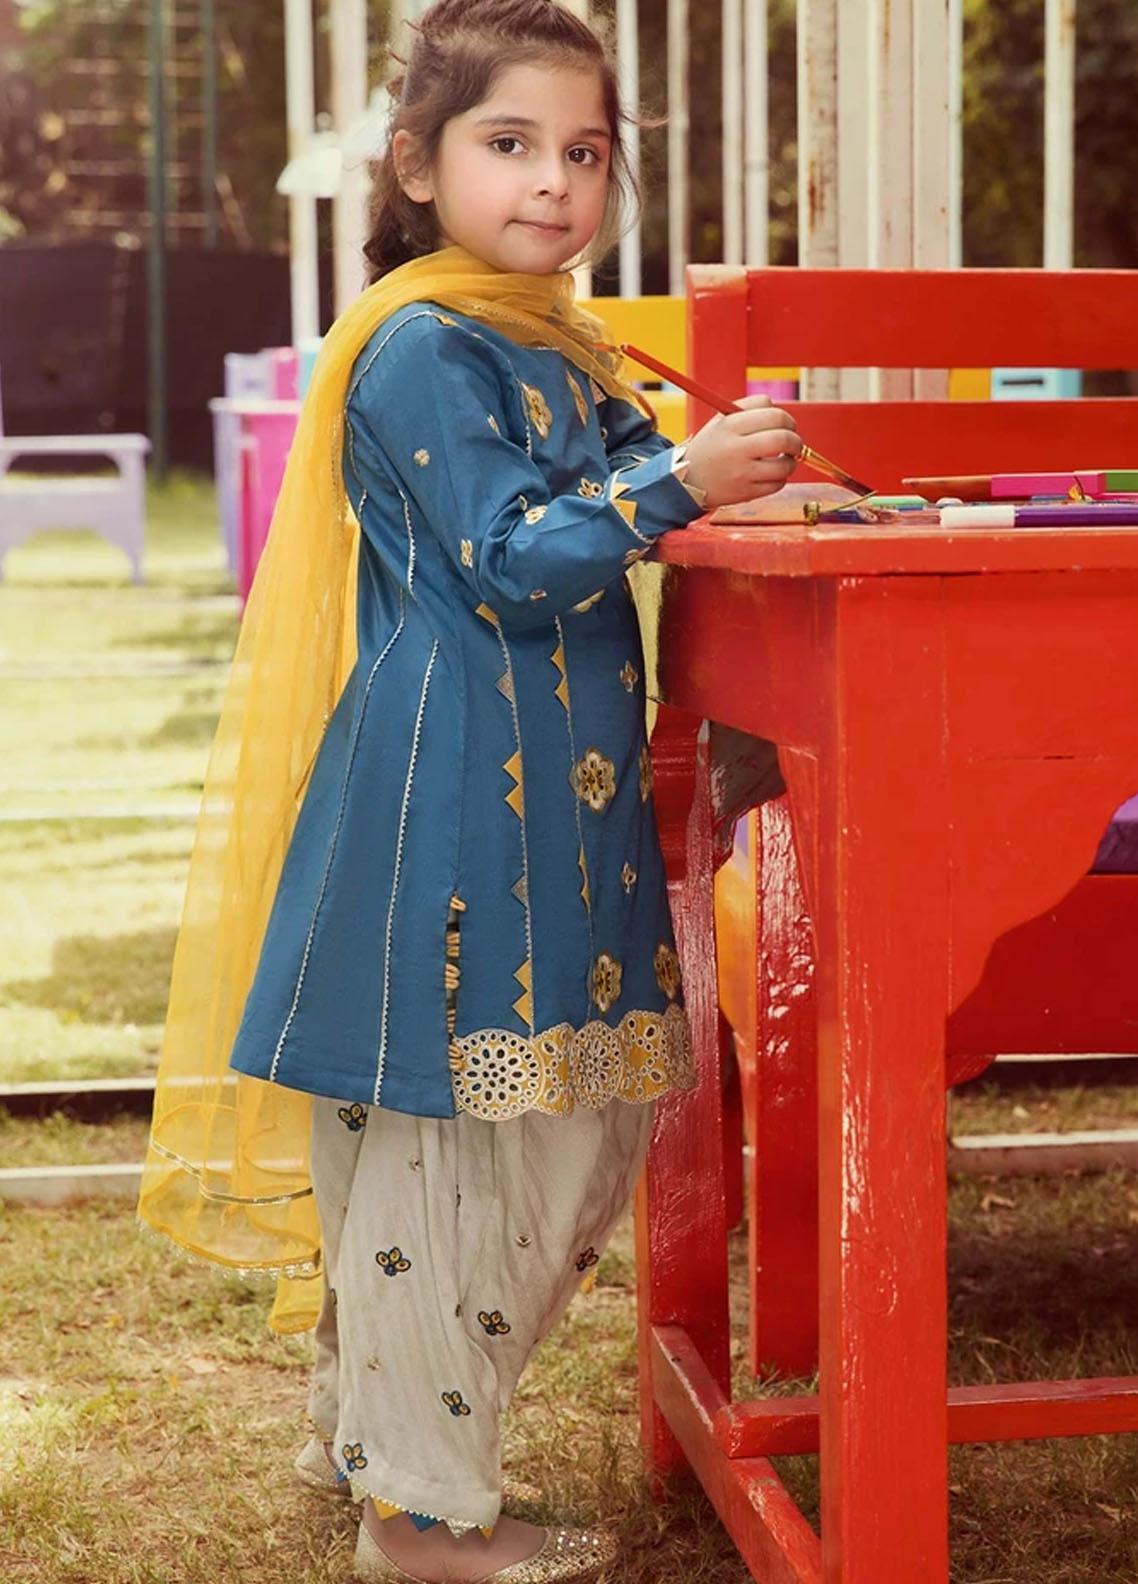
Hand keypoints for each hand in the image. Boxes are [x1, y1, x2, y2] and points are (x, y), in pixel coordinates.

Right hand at [684, 395, 801, 507]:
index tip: (786, 425)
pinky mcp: (745, 492)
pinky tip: (771, 474)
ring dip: (791, 462)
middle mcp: (736, 448)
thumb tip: (784, 418)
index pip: (773, 414)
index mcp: (730, 426)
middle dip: (796, 441)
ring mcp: (741, 473)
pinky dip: (780, 478)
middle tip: (793, 443)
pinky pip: (777, 484)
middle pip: (783, 438)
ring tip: (784, 460)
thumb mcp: (721, 420)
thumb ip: (751, 410)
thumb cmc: (711, 448)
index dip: (787, 419)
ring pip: (784, 465)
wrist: (687, 480)